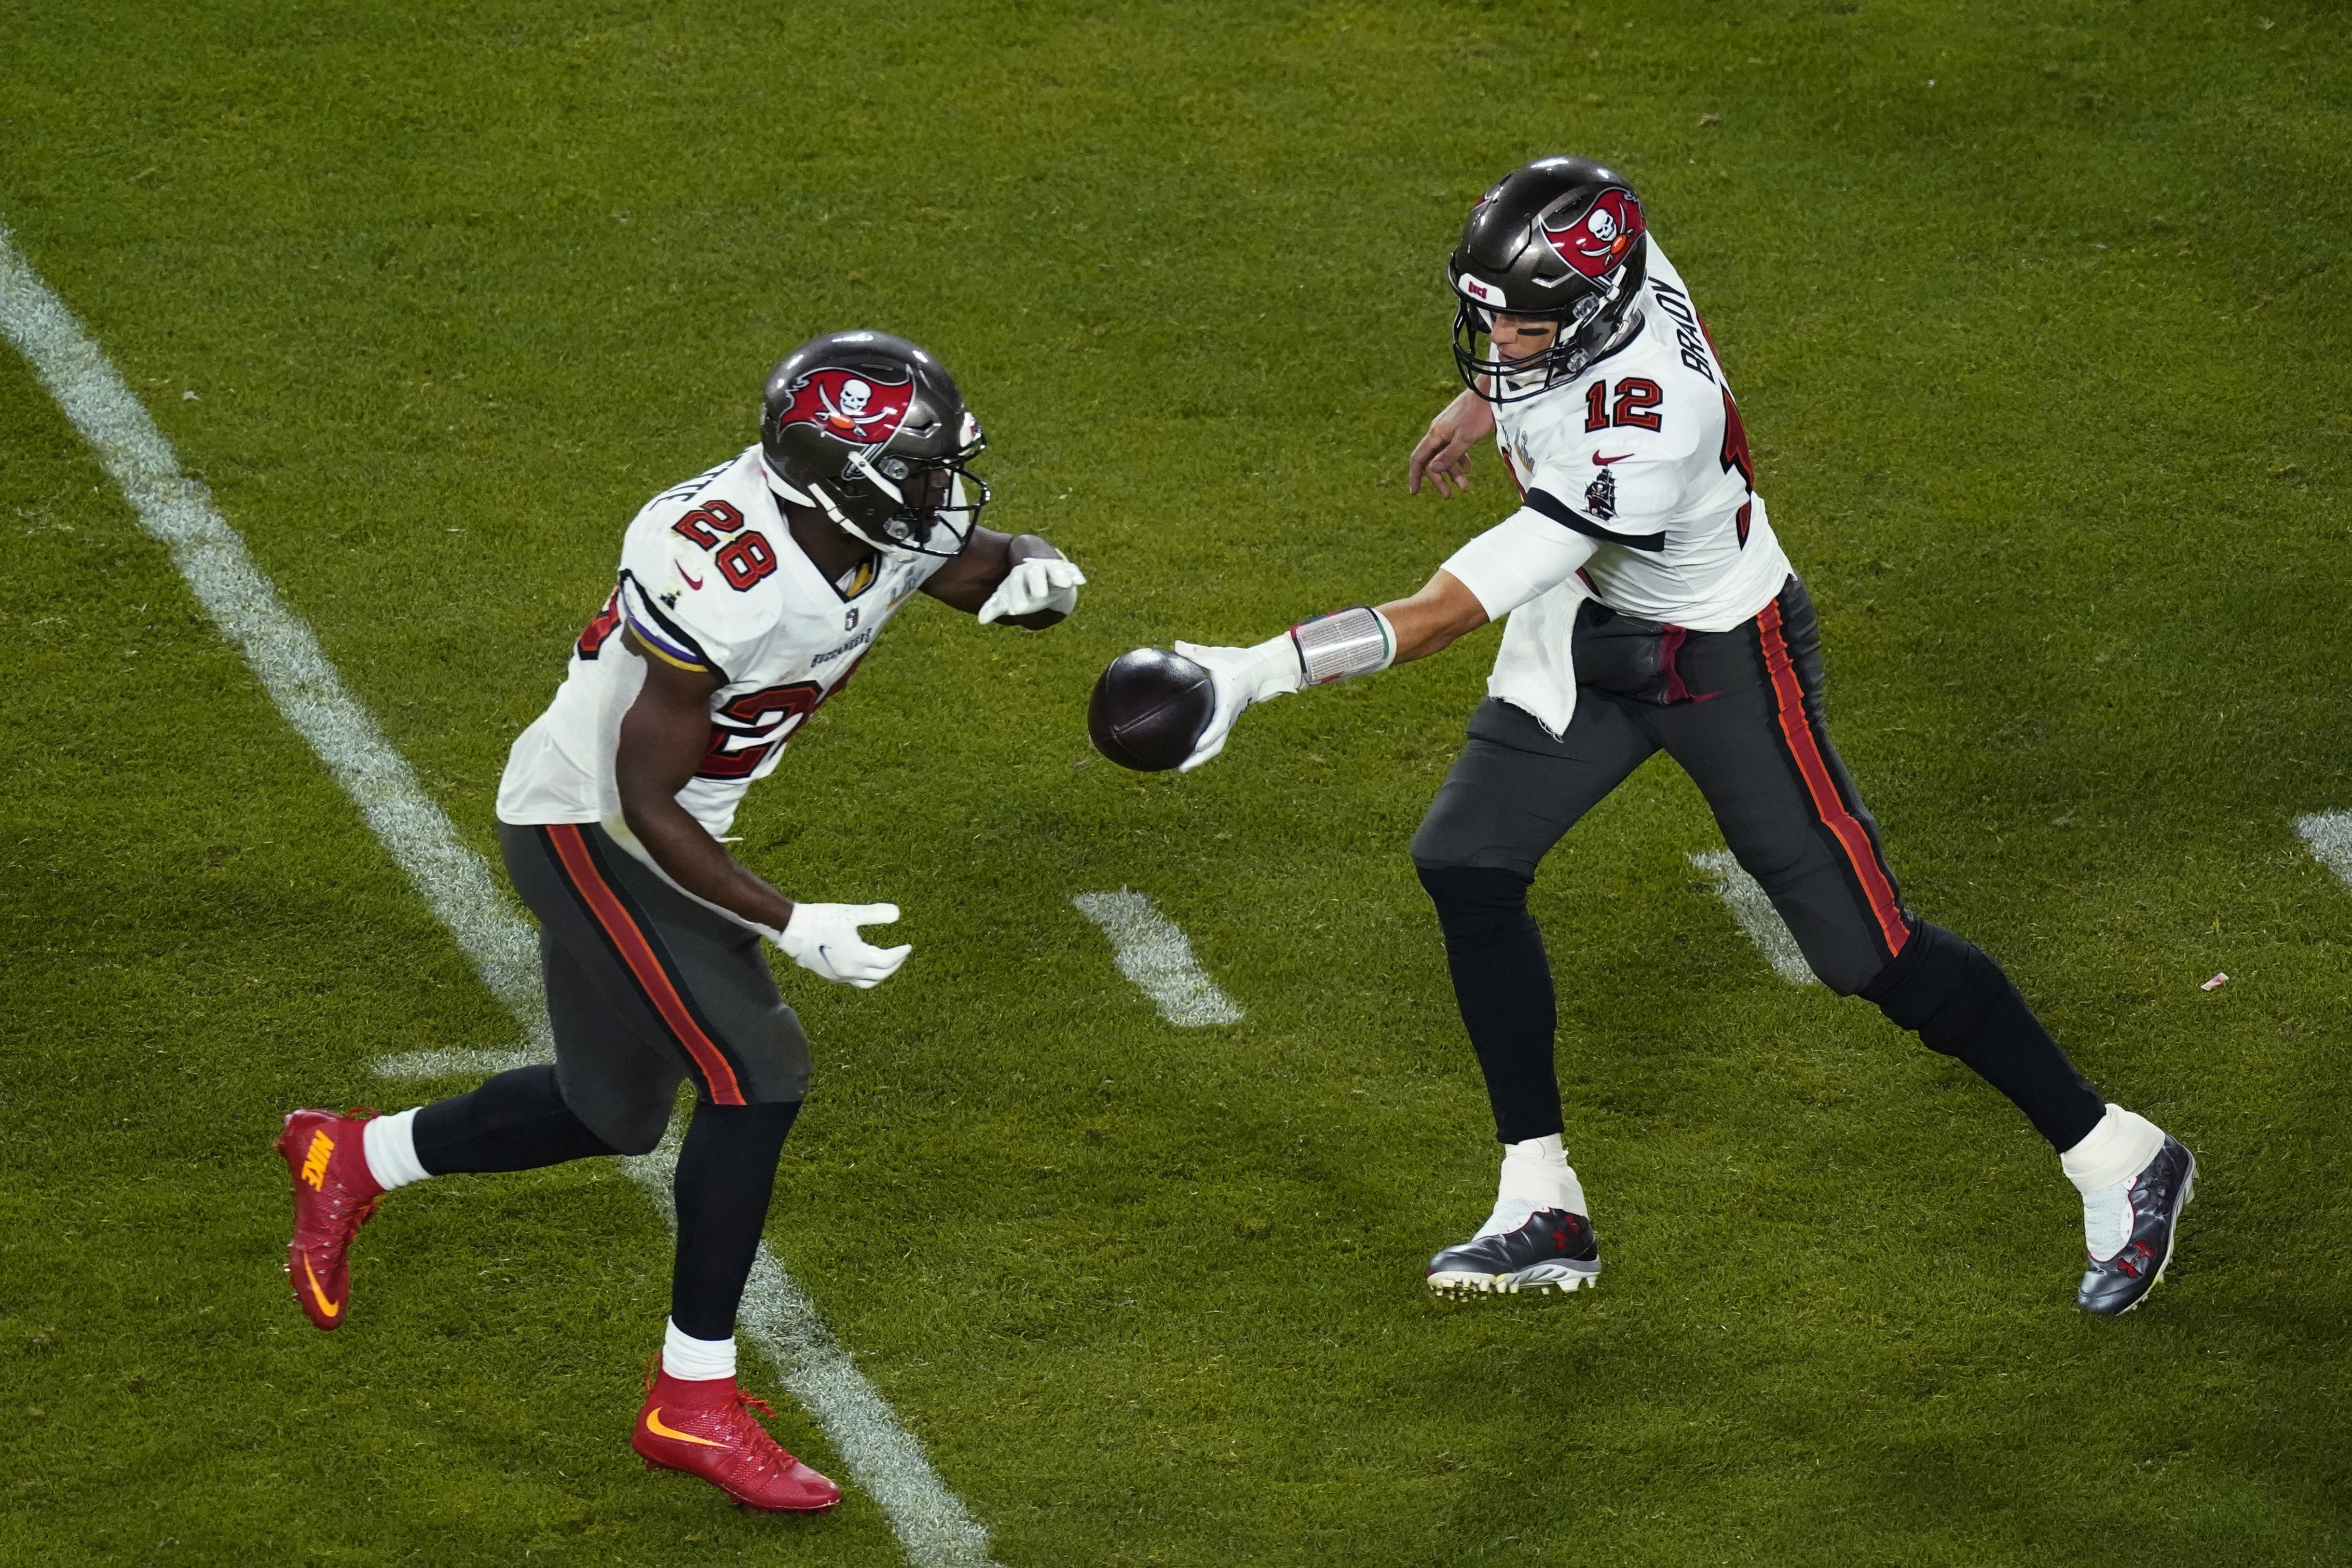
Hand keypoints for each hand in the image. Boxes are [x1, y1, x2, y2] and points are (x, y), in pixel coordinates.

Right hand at [765, 902, 910, 987]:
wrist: (792, 930)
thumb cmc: (821, 920)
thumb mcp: (849, 914)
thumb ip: (874, 914)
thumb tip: (897, 913)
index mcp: (859, 959)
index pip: (888, 961)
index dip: (900, 954)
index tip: (908, 947)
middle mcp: (851, 972)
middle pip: (880, 975)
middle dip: (894, 965)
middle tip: (901, 955)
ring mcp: (839, 976)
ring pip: (867, 982)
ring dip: (880, 975)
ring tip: (885, 963)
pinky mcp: (829, 975)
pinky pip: (854, 981)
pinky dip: (865, 975)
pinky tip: (863, 963)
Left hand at [977, 556, 1085, 623]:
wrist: (1041, 581)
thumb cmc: (1022, 592)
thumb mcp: (1007, 598)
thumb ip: (995, 607)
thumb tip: (982, 620)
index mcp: (1018, 575)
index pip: (1015, 582)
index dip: (1016, 594)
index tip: (1017, 610)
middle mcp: (1034, 570)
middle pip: (1035, 572)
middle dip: (1037, 582)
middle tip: (1040, 595)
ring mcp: (1051, 569)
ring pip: (1054, 568)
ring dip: (1059, 574)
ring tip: (1065, 584)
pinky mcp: (1066, 571)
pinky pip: (1071, 570)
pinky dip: (1075, 574)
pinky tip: (1080, 581)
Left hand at [1171, 636, 1301, 771]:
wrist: (1261, 670)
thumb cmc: (1240, 662)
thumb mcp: (1218, 655)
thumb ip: (1197, 652)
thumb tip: (1176, 646)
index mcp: (1228, 702)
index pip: (1219, 724)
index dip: (1208, 737)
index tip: (1195, 747)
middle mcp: (1229, 716)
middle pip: (1216, 745)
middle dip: (1199, 758)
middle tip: (1181, 768)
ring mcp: (1229, 720)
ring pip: (1216, 745)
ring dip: (1200, 757)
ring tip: (1181, 766)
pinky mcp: (1227, 720)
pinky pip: (1215, 738)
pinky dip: (1203, 747)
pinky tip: (1188, 751)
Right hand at [1407, 391, 1495, 497]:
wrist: (1490, 393)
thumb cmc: (1478, 415)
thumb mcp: (1465, 439)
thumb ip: (1449, 455)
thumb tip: (1432, 470)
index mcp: (1435, 434)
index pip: (1418, 459)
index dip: (1415, 476)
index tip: (1415, 492)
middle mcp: (1438, 433)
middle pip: (1432, 461)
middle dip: (1439, 479)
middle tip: (1448, 496)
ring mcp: (1448, 430)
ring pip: (1445, 456)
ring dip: (1453, 472)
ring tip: (1465, 486)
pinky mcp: (1458, 428)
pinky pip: (1454, 448)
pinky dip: (1460, 460)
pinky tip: (1469, 469)